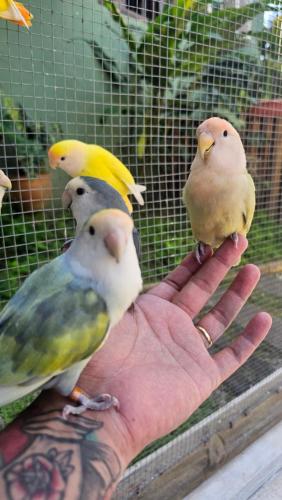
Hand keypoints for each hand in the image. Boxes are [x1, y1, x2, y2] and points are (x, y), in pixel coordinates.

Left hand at [78, 235, 271, 462]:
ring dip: (237, 293)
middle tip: (237, 240)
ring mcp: (189, 352)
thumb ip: (121, 285)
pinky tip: (264, 318)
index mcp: (150, 312)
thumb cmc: (100, 360)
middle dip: (220, 265)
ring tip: (252, 268)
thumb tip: (118, 250)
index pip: (178, 280)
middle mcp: (172, 328)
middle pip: (202, 290)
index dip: (194, 261)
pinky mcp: (203, 377)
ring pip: (221, 317)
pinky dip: (250, 338)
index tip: (208, 241)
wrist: (106, 408)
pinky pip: (233, 355)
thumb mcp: (107, 312)